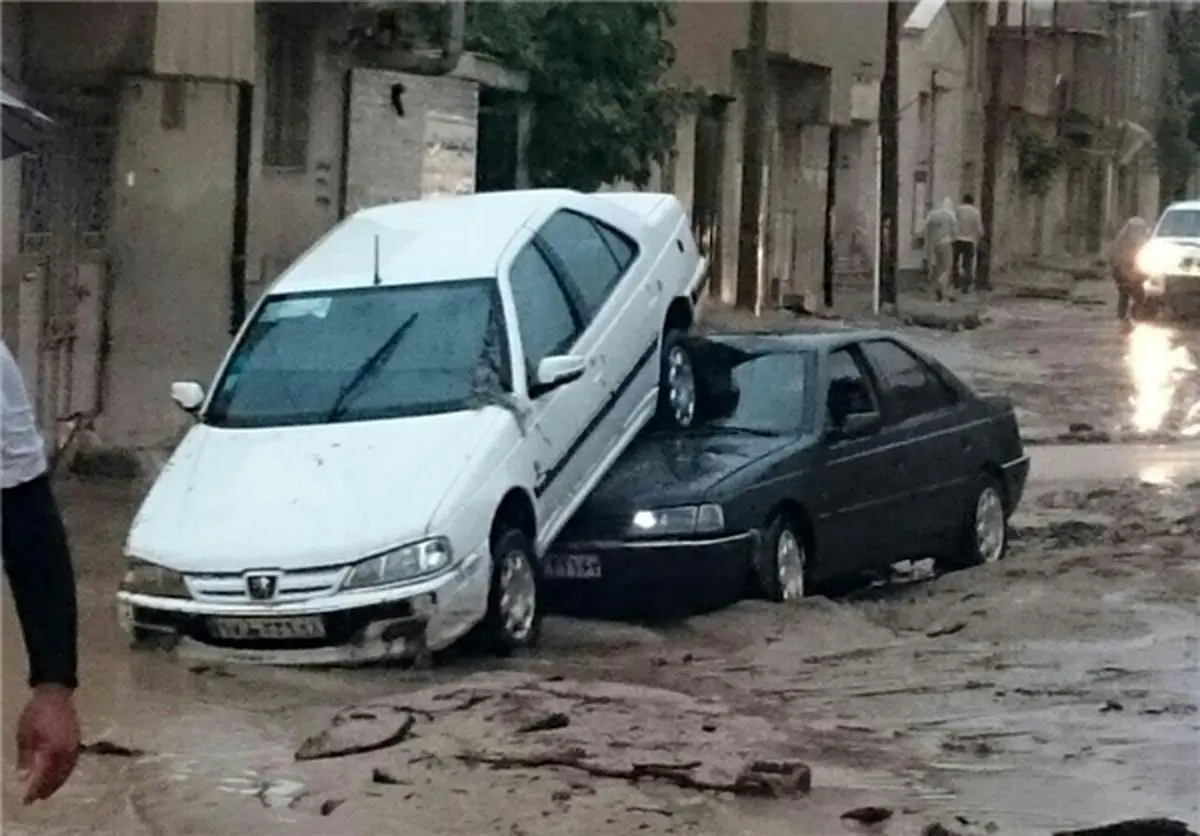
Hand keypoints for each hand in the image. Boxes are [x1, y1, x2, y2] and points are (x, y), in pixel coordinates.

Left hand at [16, 684, 80, 803]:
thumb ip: (24, 757)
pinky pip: (73, 762)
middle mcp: (66, 751)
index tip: (27, 800)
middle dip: (46, 789)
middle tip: (36, 799)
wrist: (55, 695)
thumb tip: (22, 776)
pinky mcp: (78, 742)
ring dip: (58, 783)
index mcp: (52, 749)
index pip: (44, 776)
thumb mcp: (24, 734)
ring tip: (47, 792)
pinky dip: (66, 773)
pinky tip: (59, 777)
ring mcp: (74, 746)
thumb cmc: (36, 713)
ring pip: (67, 771)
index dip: (35, 789)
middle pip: (57, 776)